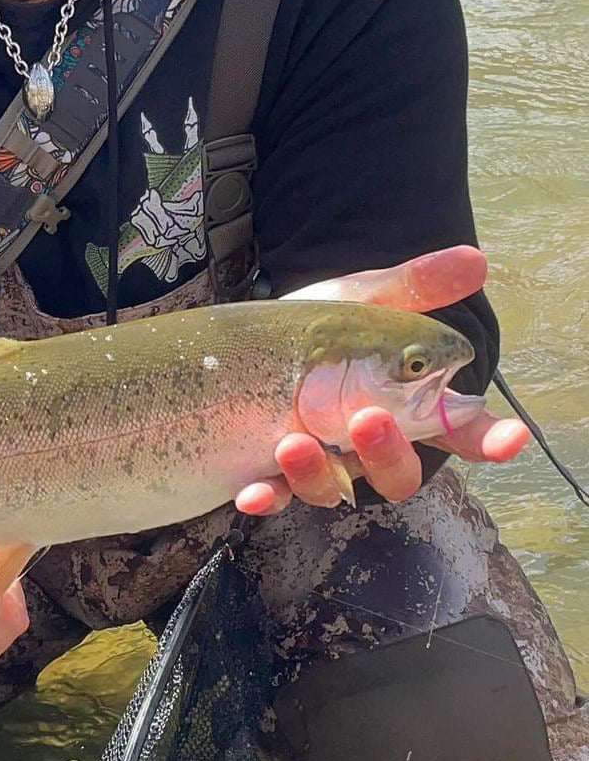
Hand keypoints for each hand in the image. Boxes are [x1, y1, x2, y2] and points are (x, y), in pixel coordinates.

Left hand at [234, 245, 531, 515]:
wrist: (255, 339)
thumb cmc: (321, 327)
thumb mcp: (362, 301)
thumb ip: (412, 289)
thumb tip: (475, 262)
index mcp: (406, 407)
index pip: (463, 432)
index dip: (490, 439)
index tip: (511, 439)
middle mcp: (371, 447)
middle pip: (398, 474)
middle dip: (388, 453)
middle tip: (370, 419)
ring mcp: (324, 465)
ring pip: (334, 491)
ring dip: (318, 474)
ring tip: (295, 441)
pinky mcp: (276, 475)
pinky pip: (275, 497)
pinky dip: (265, 498)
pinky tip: (249, 492)